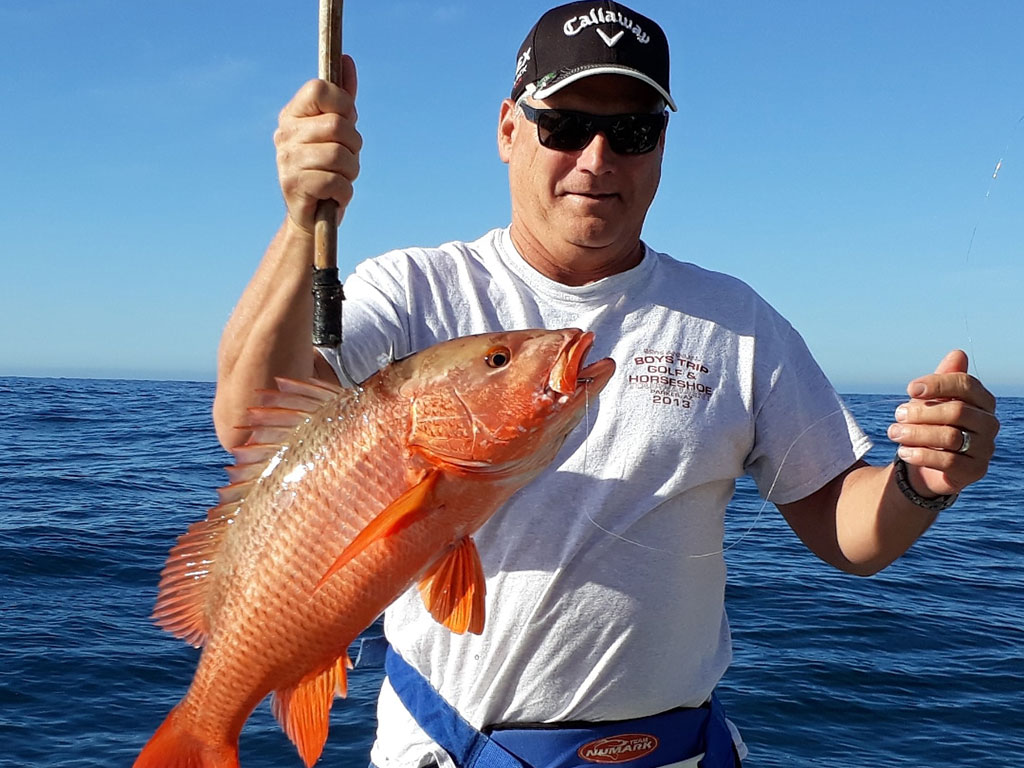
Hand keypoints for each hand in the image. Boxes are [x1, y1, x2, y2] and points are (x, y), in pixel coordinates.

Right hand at [274, 54, 361, 235]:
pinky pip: (336, 182)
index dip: (343, 105)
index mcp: (293, 114)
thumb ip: (342, 98)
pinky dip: (345, 192)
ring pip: (341, 156)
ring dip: (351, 172)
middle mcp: (285, 133)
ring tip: (340, 179)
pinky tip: (334, 196)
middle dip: (354, 146)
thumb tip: (346, 59)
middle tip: (346, 160)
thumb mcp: (337, 132)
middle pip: (338, 126)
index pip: (321, 89)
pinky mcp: (294, 186)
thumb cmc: (327, 169)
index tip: (345, 123)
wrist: (310, 217)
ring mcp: (287, 160)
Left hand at [888, 350, 998, 496]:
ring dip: (916, 433)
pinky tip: (903, 451)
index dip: (937, 384)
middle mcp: (989, 423)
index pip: (965, 385)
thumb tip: (958, 354)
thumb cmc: (931, 423)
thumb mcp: (931, 399)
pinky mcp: (975, 470)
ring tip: (893, 432)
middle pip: (957, 411)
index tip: (910, 388)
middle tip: (897, 415)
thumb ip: (943, 379)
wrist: (927, 463)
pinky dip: (921, 455)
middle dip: (922, 412)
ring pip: (950, 437)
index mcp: (982, 400)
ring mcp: (985, 448)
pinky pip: (948, 462)